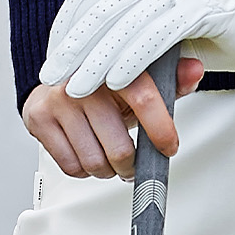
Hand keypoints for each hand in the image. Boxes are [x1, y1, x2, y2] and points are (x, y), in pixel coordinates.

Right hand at [21, 59, 205, 175]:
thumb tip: (195, 71)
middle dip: (132, 164)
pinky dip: (85, 170)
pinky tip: (89, 150)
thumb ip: (172, 77)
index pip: (143, 100)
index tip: (169, 147)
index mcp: (114, 63)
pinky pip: (71, 166)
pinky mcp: (39, 118)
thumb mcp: (143, 74)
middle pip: (119, 147)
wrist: (61, 71)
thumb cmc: (107, 79)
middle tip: (135, 162)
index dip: (161, 130)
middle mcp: (84, 80)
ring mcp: (59, 100)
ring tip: (112, 156)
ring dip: (109, 170)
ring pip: (95, 163)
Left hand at [38, 0, 234, 97]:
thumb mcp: (164, 33)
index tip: (51, 55)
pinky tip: (117, 82)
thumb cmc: (212, 35)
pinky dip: (134, 59)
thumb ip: (132, 38)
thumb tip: (85, 63)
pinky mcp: (204, 8)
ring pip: (129, 23)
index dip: (67, 24)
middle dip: (74, 44)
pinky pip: (160, 34)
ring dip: (99, 58)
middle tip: (53, 74)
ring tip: (78, 87)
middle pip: (105, 7)